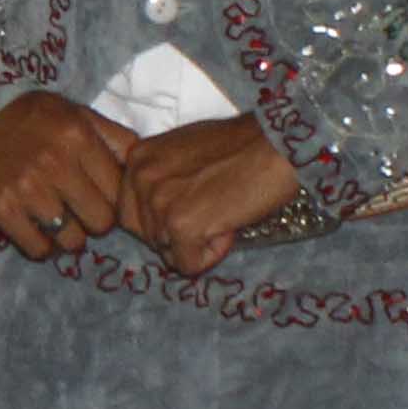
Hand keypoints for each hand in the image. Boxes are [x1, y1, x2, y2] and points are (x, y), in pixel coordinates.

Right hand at [0, 92, 138, 261]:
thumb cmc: (30, 117)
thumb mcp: (76, 113)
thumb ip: (113, 137)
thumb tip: (143, 164)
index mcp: (79, 138)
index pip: (119, 190)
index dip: (113, 198)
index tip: (101, 197)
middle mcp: (56, 164)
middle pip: (101, 221)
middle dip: (95, 221)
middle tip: (81, 213)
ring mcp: (27, 189)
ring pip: (72, 240)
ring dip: (69, 237)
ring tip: (58, 223)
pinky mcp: (1, 209)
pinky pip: (38, 249)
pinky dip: (42, 247)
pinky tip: (38, 232)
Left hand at [118, 115, 301, 274]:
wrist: (277, 145)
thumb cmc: (242, 145)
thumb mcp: (183, 150)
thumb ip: (163, 178)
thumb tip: (159, 215)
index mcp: (138, 158)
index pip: (130, 211)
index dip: (163, 219)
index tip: (195, 204)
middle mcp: (139, 178)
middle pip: (145, 235)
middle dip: (176, 235)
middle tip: (212, 213)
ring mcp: (158, 202)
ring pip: (166, 251)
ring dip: (198, 242)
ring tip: (225, 212)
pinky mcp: (180, 225)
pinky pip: (188, 263)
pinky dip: (213, 254)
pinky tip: (230, 226)